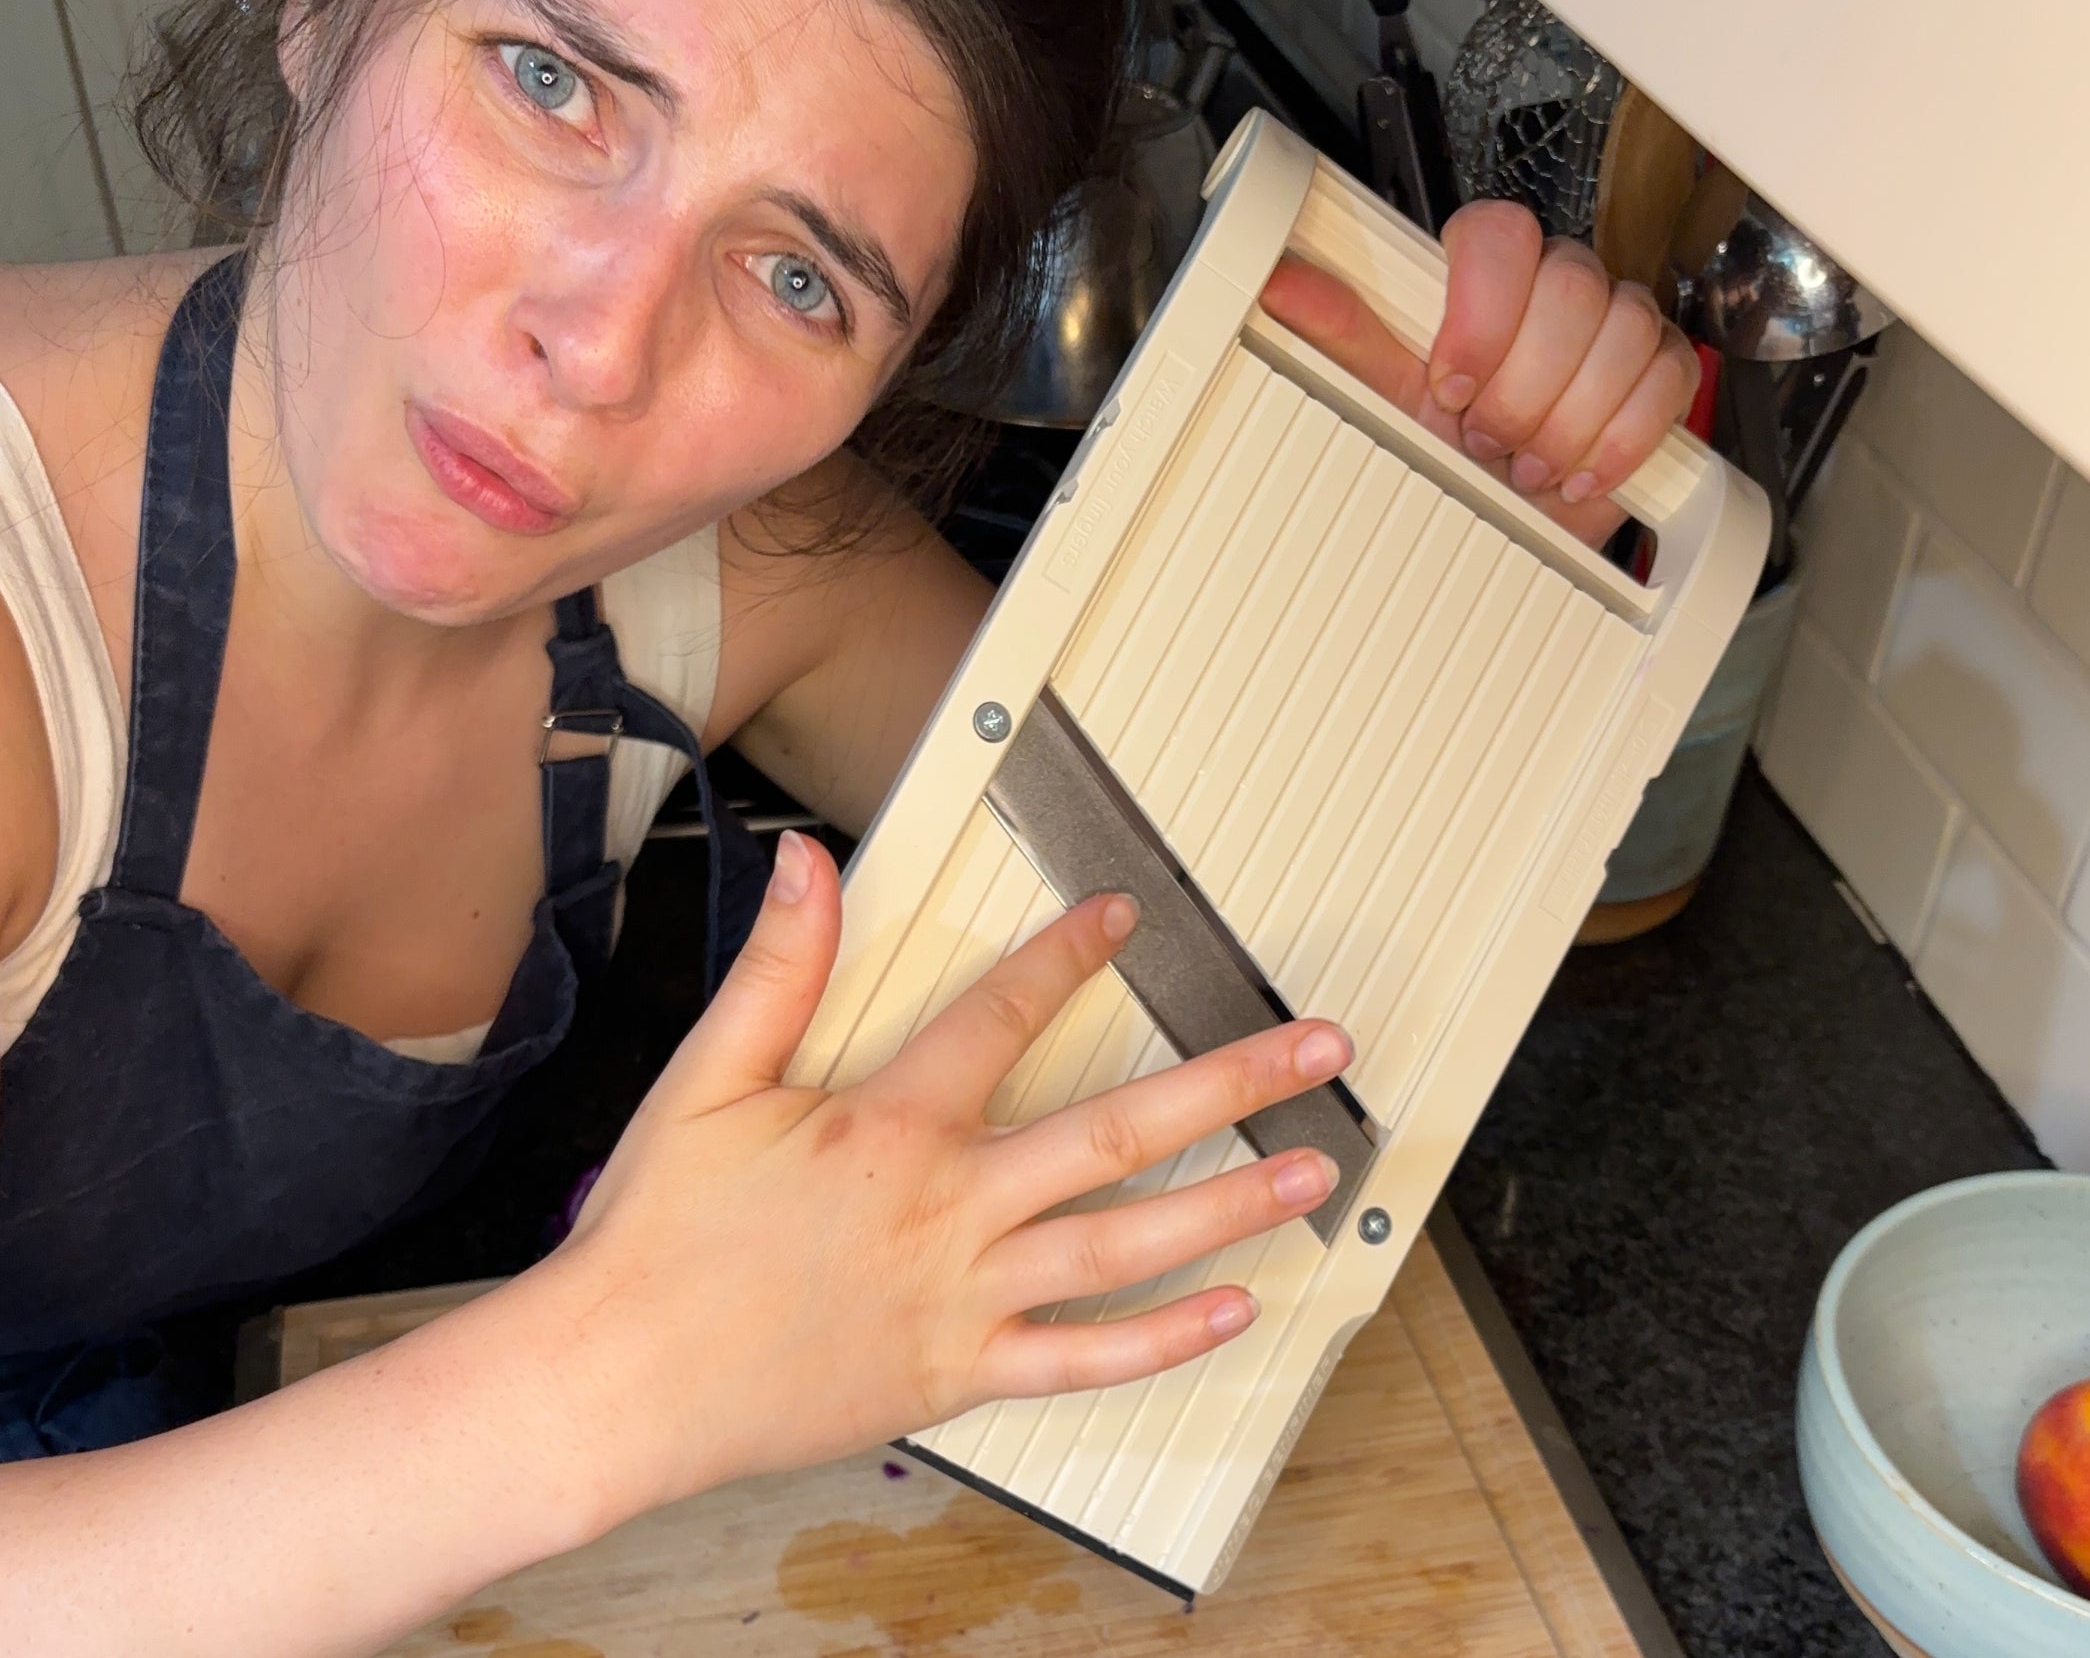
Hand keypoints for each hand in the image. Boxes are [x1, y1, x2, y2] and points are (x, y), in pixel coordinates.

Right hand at [548, 830, 1350, 1517]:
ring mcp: (964, 1298)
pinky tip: (1231, 1312)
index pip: (1005, 1015)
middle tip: (1317, 1053)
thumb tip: (808, 863)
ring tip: (1310, 1172)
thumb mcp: (712, 1079)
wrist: (616, 1383)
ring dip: (1230, 1206)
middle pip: (1119, 1132)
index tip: (1124, 918)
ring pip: (1126, 1245)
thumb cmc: (658, 1237)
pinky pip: (1081, 1362)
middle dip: (1232, 1083)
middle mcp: (949, 1208)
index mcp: (891, 1126)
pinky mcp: (957, 1376)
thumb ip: (780, 967)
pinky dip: (1162, 1340)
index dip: (1069, 956)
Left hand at [1260, 202, 1698, 549]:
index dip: (1482, 311)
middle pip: (1570, 287)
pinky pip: (1667, 377)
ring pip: (1625, 330)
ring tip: (1526, 462)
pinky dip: (1620, 438)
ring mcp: (1613, 325)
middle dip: (1523, 387)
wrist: (1503, 518)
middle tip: (1486, 439)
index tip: (1452, 381)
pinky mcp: (1660, 370)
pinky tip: (1578, 469)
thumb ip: (1344, 331)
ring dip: (1569, 418)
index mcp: (1486, 274)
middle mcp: (1554, 286)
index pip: (1500, 233)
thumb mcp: (1384, 394)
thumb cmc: (1446, 450)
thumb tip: (1283, 279)